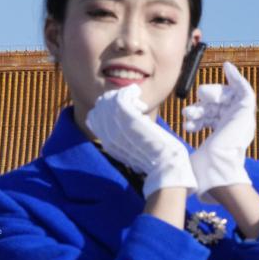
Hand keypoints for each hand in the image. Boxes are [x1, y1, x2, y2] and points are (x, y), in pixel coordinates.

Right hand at [86, 84, 195, 198]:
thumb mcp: (133, 150)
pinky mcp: (131, 122)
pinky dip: (130, 92)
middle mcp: (108, 137)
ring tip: (137, 101)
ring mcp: (118, 130)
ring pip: (109, 100)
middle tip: (132, 101)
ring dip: (124, 95)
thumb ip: (124, 138)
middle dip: (114, 97)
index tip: (124, 108)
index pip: (92, 117)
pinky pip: (121, 98)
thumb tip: (128, 122)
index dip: (105, 107)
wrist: (166, 167)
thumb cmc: (156, 159)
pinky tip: (139, 97)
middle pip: (99, 106)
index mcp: (108, 144)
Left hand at [182, 61, 255, 202]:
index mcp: (222, 137)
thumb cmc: (200, 166)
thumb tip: (157, 154)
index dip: (200, 114)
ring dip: (211, 95)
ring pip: (226, 98)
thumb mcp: (185, 151)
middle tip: (187, 111)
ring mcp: (241, 120)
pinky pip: (245, 90)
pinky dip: (237, 77)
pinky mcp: (246, 112)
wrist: (215, 168)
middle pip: (217, 107)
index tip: (187, 116)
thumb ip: (177, 147)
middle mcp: (233, 128)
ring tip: (196, 101)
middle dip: (202, 105)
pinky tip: (227, 67)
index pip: (212, 119)